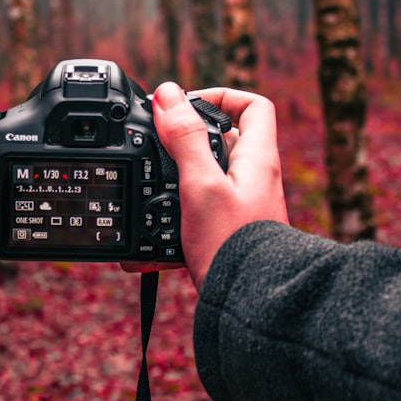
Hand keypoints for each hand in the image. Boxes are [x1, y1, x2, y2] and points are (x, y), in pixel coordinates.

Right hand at [122, 82, 287, 289]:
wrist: (252, 307)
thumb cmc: (234, 247)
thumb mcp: (201, 184)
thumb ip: (184, 138)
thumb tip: (167, 93)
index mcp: (256, 160)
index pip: (253, 107)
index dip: (222, 96)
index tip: (187, 105)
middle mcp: (254, 182)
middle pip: (222, 143)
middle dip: (184, 144)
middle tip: (156, 149)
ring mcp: (242, 210)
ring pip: (203, 183)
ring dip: (171, 189)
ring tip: (144, 201)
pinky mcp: (228, 236)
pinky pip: (196, 220)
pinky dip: (171, 228)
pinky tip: (145, 253)